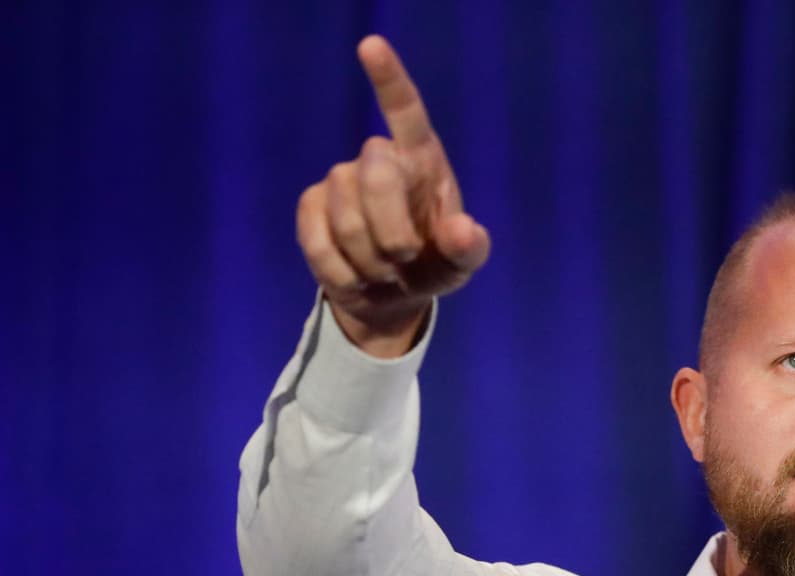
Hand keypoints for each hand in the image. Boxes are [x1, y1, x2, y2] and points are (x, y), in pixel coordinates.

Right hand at [296, 35, 490, 355]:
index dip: (389, 79)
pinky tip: (357, 277)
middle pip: (376, 174)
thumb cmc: (433, 263)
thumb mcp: (461, 263)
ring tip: (385, 271)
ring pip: (347, 218)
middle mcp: (378, 159)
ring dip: (371, 261)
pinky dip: (343, 273)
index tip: (371, 45)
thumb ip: (469, 248)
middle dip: (392, 229)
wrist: (391, 296)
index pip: (406, 111)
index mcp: (422, 159)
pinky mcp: (310, 208)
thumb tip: (464, 231)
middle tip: (405, 259)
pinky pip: (319, 242)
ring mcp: (340, 180)